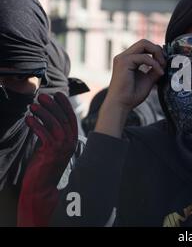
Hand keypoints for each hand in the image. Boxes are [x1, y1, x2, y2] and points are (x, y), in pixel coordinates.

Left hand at [18, 92, 77, 226]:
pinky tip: (29, 119)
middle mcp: (70, 142)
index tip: (57, 94)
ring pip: (54, 124)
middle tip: (42, 96)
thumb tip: (48, 117)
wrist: (42, 187)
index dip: (65, 105)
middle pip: (63, 118)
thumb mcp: (53, 148)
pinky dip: (36, 125)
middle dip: (53, 105)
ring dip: (44, 113)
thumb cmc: (46, 166)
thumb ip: (54, 134)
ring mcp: (62, 147)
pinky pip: (44, 134)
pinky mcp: (51, 152)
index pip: (71, 118)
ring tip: (33, 106)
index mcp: (72, 140)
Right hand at [95, 39, 165, 137]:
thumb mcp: (148, 80)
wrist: (121, 105)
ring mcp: (123, 58)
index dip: (156, 52)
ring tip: (162, 66)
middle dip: (157, 50)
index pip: (144, 47)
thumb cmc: (132, 95)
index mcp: (128, 59)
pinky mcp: (124, 62)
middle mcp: (124, 56)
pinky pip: (144, 57)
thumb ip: (154, 70)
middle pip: (144, 42)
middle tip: (164, 63)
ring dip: (157, 54)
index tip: (164, 63)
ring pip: (144, 44)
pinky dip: (154, 63)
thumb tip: (164, 63)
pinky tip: (159, 73)